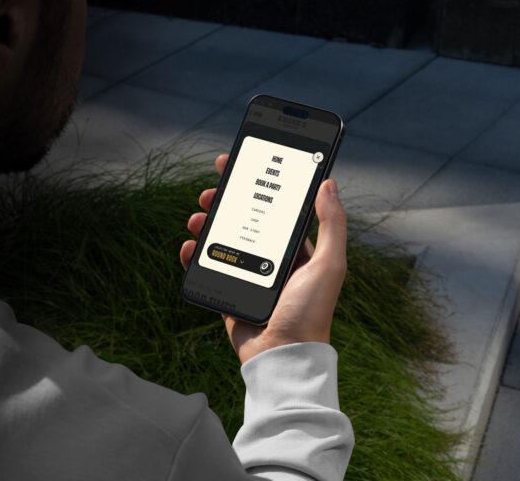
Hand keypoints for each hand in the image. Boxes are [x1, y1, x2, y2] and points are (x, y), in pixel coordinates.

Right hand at [180, 154, 347, 363]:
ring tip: (197, 216)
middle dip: (226, 200)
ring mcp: (247, 275)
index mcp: (296, 249)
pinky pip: (206, 266)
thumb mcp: (330, 264)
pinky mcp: (227, 292)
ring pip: (222, 238)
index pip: (275, 207)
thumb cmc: (311, 311)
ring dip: (206, 223)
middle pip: (243, 219)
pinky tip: (188, 245)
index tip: (241, 163)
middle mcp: (271, 258)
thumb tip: (329, 183)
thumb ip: (332, 225)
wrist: (282, 356)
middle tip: (212, 188)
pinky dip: (193, 254)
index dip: (258, 184)